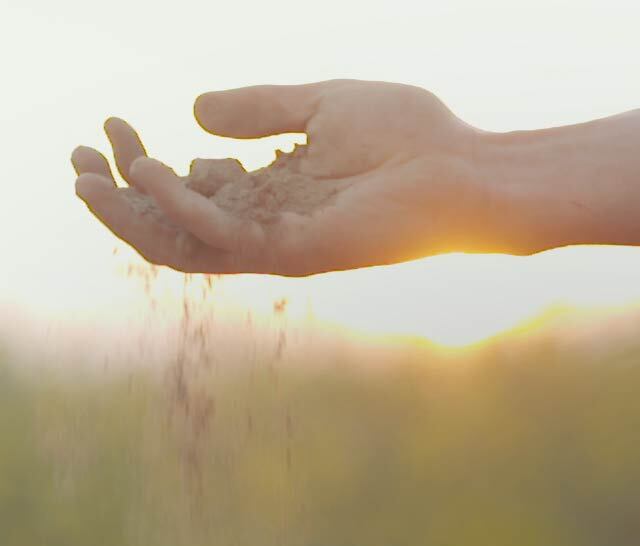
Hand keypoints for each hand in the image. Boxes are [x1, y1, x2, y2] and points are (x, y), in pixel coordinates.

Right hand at [72, 81, 488, 275]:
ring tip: (91, 173)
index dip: (141, 160)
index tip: (114, 122)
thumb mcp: (320, 104)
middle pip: (173, 223)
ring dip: (130, 212)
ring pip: (183, 244)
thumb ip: (260, 108)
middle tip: (77, 155)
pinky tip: (152, 171)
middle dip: (116, 193)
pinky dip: (180, 207)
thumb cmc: (413, 137)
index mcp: (274, 192)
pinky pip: (222, 238)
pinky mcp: (298, 251)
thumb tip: (195, 113)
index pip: (188, 188)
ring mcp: (283, 242)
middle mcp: (272, 223)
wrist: (466, 170)